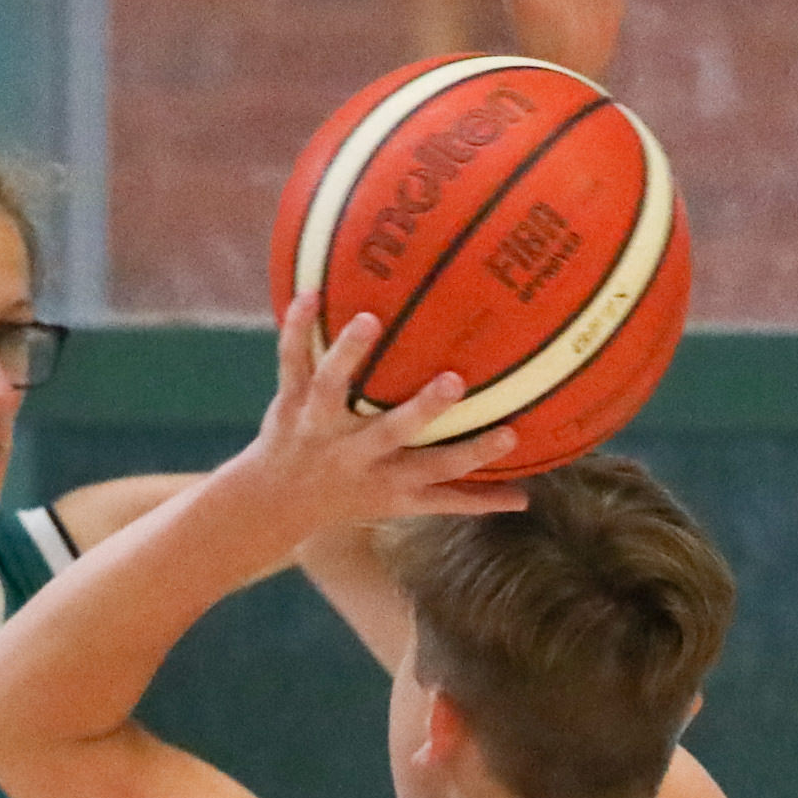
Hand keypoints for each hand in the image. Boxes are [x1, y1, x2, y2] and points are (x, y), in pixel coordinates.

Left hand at [229, 298, 527, 553]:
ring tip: (369, 319)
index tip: (510, 435)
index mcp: (389, 479)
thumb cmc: (354, 496)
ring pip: (333, 390)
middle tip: (454, 382)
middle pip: (392, 432)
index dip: (474, 456)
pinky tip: (310, 292)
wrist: (273, 503)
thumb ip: (462, 499)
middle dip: (422, 411)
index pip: (439, 470)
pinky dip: (296, 329)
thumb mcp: (406, 505)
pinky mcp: (291, 401)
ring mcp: (320, 426)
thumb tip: (524, 500)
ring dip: (348, 356)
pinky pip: (291, 361)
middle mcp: (355, 453)